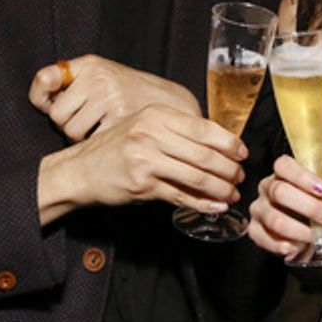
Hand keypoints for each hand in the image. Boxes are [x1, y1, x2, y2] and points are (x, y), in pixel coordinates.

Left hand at [28, 55, 200, 140]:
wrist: (172, 102)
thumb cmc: (129, 92)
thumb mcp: (99, 75)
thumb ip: (68, 83)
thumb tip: (43, 100)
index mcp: (89, 64)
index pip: (45, 78)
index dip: (41, 96)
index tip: (48, 104)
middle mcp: (98, 77)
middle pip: (57, 114)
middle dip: (67, 123)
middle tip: (85, 121)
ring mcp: (111, 97)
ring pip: (71, 131)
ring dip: (81, 136)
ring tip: (99, 128)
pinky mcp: (121, 118)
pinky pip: (90, 140)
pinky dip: (97, 143)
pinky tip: (110, 135)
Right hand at [37, 103, 246, 223]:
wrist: (79, 170)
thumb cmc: (114, 149)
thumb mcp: (143, 127)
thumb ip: (174, 131)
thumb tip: (217, 144)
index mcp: (156, 115)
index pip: (202, 127)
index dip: (228, 141)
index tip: (242, 152)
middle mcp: (151, 134)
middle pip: (204, 153)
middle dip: (228, 169)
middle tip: (240, 177)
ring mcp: (146, 160)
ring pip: (196, 176)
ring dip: (219, 188)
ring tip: (231, 194)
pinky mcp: (142, 185)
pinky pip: (180, 195)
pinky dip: (202, 203)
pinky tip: (214, 206)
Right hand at [247, 155, 321, 257]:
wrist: (307, 230)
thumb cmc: (314, 206)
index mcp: (282, 173)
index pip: (283, 165)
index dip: (303, 176)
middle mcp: (266, 188)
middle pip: (280, 192)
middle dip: (309, 207)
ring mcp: (258, 209)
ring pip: (275, 220)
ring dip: (300, 231)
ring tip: (316, 236)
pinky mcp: (255, 231)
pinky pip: (266, 240)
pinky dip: (287, 246)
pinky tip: (300, 245)